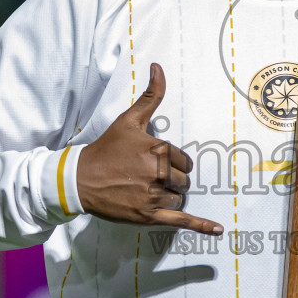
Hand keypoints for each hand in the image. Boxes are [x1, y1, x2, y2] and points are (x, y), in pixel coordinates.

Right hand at [77, 62, 223, 235]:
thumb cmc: (106, 149)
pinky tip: (217, 230)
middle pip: (184, 180)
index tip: (155, 164)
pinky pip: (182, 221)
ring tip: (146, 191)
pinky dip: (201, 226)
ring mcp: (154, 196)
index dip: (173, 163)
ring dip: (170, 196)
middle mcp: (159, 173)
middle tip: (148, 178)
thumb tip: (158, 67)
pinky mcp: (149, 215)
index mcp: (159, 150)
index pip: (184, 160)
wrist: (80, 179)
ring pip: (179, 197)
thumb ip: (150, 96)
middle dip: (172, 180)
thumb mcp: (129, 120)